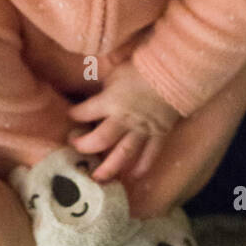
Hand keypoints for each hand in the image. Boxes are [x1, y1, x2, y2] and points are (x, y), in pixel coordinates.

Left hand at [66, 61, 179, 182]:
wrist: (173, 71)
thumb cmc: (142, 67)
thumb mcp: (116, 70)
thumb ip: (105, 84)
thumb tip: (96, 86)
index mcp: (109, 101)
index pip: (84, 112)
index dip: (75, 114)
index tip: (71, 116)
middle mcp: (123, 119)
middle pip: (99, 140)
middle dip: (85, 146)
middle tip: (76, 149)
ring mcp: (141, 129)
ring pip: (123, 153)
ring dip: (110, 168)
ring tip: (98, 178)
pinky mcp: (158, 133)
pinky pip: (150, 154)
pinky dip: (143, 165)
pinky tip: (136, 175)